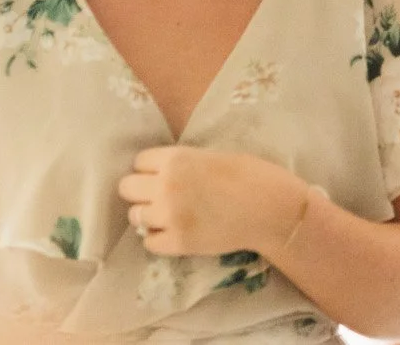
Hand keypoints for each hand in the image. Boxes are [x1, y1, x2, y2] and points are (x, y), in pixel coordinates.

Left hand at [117, 146, 306, 258]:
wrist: (272, 210)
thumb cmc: (251, 175)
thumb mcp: (212, 156)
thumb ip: (182, 163)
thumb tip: (158, 172)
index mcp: (176, 159)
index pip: (139, 161)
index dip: (151, 168)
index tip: (162, 174)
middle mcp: (166, 186)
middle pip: (127, 188)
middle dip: (142, 191)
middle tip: (160, 196)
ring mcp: (170, 216)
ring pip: (135, 216)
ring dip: (149, 215)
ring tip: (169, 215)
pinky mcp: (177, 243)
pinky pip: (149, 242)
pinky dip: (159, 238)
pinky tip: (176, 232)